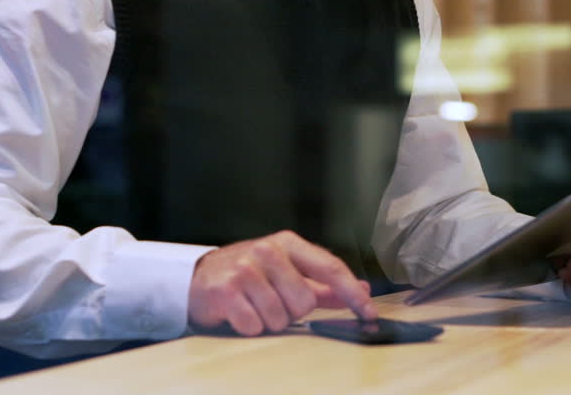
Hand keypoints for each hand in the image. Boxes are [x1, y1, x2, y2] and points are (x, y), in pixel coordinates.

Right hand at [188, 230, 376, 335]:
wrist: (201, 276)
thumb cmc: (251, 273)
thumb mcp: (288, 271)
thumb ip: (324, 283)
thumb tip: (361, 289)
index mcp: (289, 243)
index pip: (330, 267)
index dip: (352, 293)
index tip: (369, 311)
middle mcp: (267, 250)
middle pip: (305, 301)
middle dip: (292, 310)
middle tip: (274, 300)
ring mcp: (245, 268)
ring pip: (280, 317)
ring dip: (269, 321)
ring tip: (255, 305)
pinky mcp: (225, 290)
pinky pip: (254, 326)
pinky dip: (250, 327)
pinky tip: (241, 312)